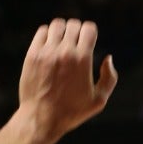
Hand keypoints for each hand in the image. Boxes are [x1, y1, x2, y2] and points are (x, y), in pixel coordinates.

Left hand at [17, 19, 118, 143]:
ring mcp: (46, 52)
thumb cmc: (71, 112)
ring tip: (63, 41)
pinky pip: (42, 32)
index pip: (89, 28)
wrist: (41, 118)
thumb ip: (110, 78)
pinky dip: (48, 34)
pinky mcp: (32, 55)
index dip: (91, 33)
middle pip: (74, 24)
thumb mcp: (99, 100)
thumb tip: (108, 58)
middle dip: (78, 31)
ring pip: (57, 25)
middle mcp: (64, 53)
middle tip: (76, 43)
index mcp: (82, 60)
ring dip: (63, 30)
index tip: (89, 42)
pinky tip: (50, 45)